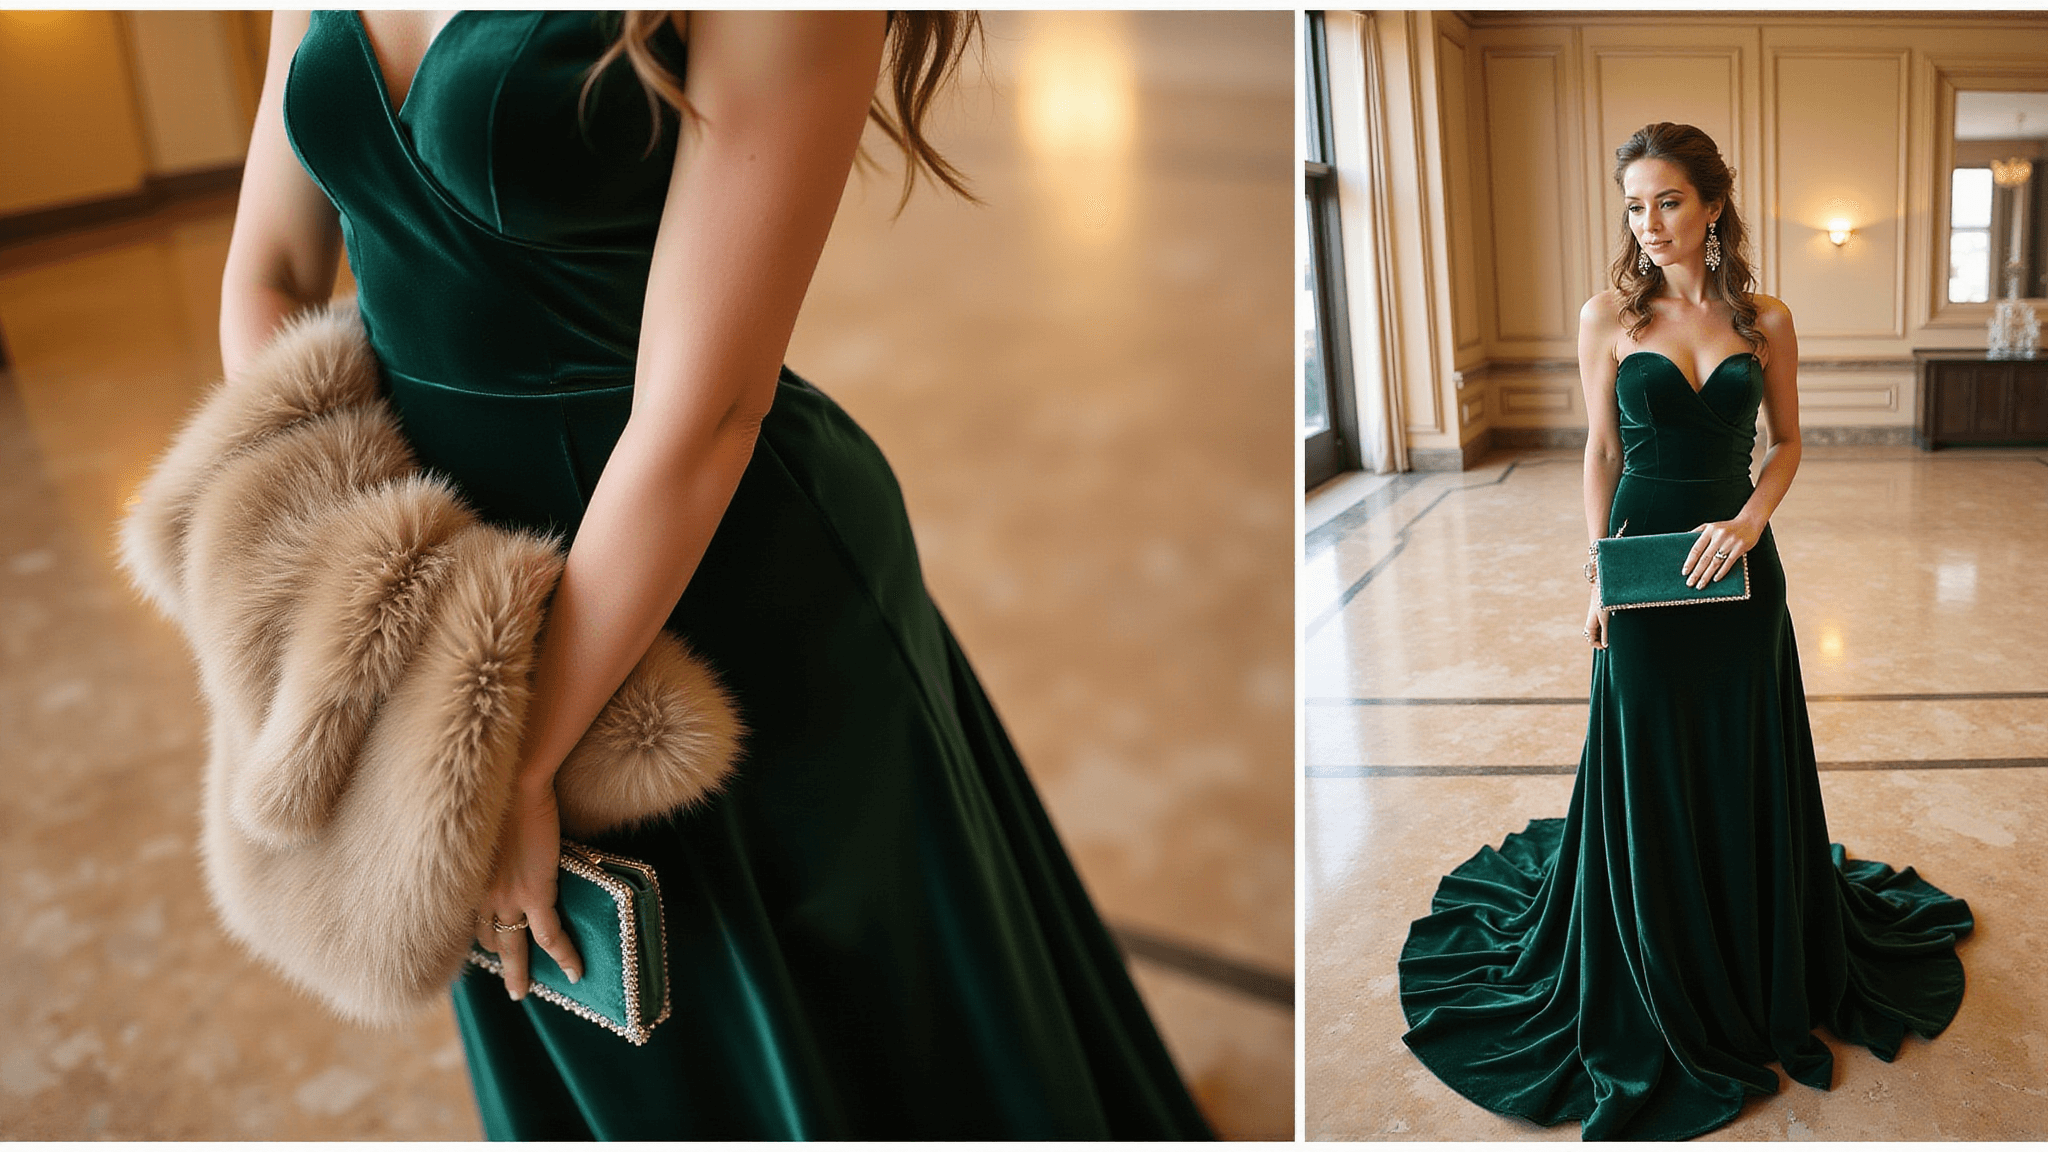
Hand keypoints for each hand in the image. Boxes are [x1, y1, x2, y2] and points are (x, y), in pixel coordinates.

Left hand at [475, 779, 582, 998]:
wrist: (515, 784)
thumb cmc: (499, 795)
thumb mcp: (484, 834)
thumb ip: (491, 854)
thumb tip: (504, 855)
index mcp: (467, 882)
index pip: (469, 922)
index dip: (480, 939)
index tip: (487, 952)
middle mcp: (481, 896)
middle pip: (488, 941)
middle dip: (499, 961)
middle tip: (512, 982)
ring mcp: (507, 898)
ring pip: (511, 948)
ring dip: (519, 969)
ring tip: (528, 986)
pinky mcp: (534, 894)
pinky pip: (550, 937)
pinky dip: (564, 957)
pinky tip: (575, 973)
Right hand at [1584, 585, 1609, 649]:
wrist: (1601, 593)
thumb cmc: (1602, 606)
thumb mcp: (1605, 622)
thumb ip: (1605, 634)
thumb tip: (1605, 645)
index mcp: (1589, 627)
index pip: (1592, 642)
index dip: (1599, 646)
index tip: (1608, 647)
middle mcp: (1590, 626)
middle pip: (1594, 639)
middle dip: (1601, 642)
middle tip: (1611, 642)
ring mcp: (1594, 622)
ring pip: (1598, 634)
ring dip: (1604, 636)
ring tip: (1613, 635)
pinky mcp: (1598, 619)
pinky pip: (1600, 629)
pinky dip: (1605, 631)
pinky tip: (1612, 629)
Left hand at [1682, 517, 1762, 588]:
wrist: (1750, 521)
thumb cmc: (1728, 526)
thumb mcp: (1712, 525)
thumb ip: (1698, 532)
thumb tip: (1684, 539)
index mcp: (1710, 530)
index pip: (1696, 548)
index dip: (1690, 561)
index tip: (1684, 572)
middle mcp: (1719, 536)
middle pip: (1705, 558)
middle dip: (1696, 572)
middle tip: (1690, 583)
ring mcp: (1730, 542)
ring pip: (1715, 562)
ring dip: (1707, 575)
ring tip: (1700, 585)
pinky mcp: (1740, 547)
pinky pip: (1729, 562)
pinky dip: (1721, 572)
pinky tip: (1715, 579)